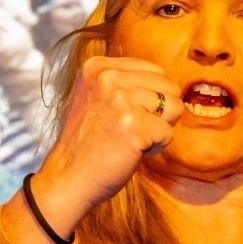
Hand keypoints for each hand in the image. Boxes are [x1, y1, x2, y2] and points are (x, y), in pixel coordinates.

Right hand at [35, 55, 183, 213]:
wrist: (69, 177)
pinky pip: (168, 133)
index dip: (149, 97)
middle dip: (159, 112)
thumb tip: (171, 82)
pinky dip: (156, 148)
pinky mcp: (133, 126)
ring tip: (131, 139)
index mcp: (98, 66)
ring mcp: (119, 101)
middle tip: (131, 129)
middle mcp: (107, 78)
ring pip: (174, 107)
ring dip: (158, 129)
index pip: (154, 70)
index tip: (125, 115)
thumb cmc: (88, 142)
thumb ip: (125, 82)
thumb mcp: (96, 96)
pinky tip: (133, 152)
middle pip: (168, 87)